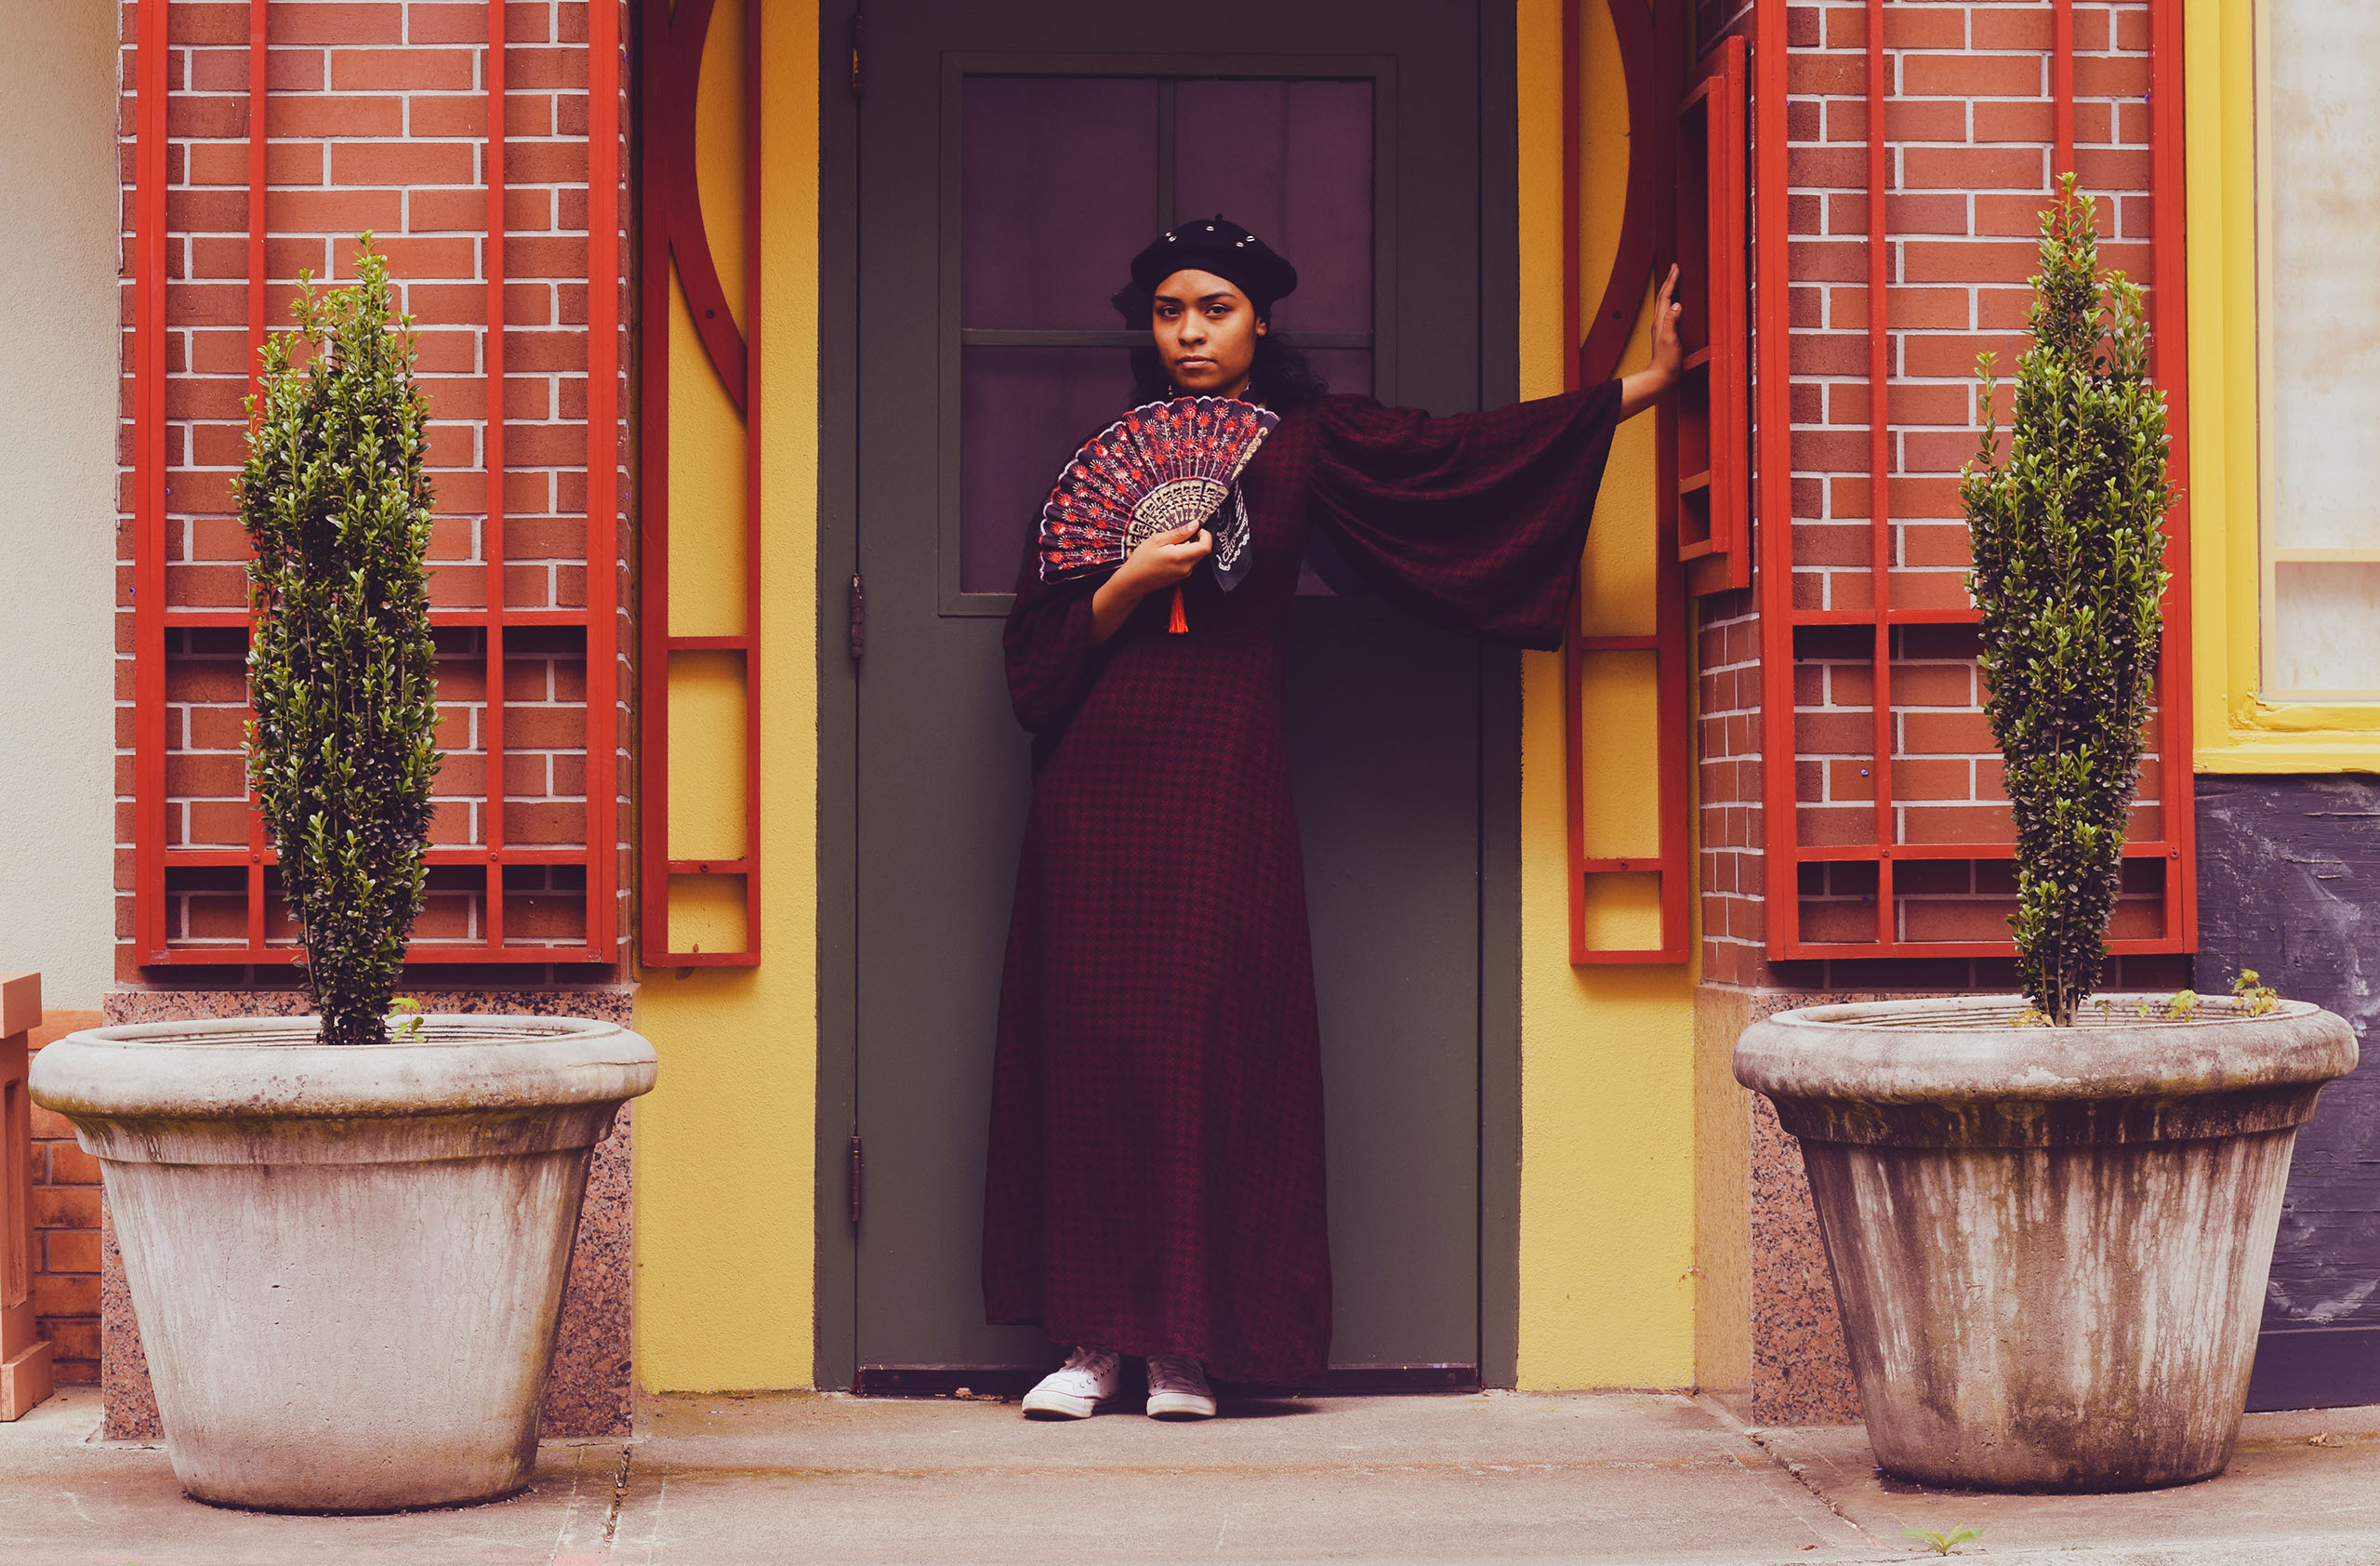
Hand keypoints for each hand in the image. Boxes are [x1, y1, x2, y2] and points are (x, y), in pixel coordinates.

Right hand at [1090, 520, 1211, 642]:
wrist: (1133, 581)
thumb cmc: (1141, 561)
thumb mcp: (1158, 540)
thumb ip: (1179, 532)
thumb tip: (1194, 525)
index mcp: (1181, 557)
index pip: (1206, 546)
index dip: (1205, 535)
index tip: (1197, 529)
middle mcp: (1186, 568)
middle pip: (1202, 551)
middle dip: (1196, 540)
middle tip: (1180, 535)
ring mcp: (1184, 574)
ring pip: (1195, 557)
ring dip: (1188, 548)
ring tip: (1170, 546)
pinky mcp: (1180, 577)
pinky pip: (1188, 563)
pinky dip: (1183, 555)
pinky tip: (1168, 554)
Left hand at [1619, 264, 1684, 419]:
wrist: (1662, 377)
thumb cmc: (1667, 361)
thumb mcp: (1670, 339)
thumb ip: (1672, 321)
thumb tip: (1677, 304)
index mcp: (1661, 321)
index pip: (1666, 296)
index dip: (1671, 281)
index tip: (1676, 267)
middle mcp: (1660, 322)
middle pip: (1663, 296)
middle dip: (1669, 281)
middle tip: (1675, 268)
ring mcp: (1662, 328)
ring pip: (1665, 303)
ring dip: (1670, 290)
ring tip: (1674, 280)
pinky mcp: (1667, 335)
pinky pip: (1669, 312)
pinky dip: (1672, 303)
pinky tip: (1676, 305)